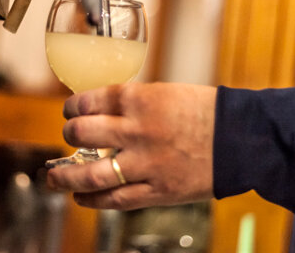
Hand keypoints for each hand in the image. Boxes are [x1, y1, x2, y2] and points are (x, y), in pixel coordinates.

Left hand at [46, 82, 215, 209]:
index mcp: (138, 100)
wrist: (241, 137)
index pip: (87, 102)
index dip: (71, 108)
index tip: (70, 111)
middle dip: (69, 135)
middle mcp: (136, 131)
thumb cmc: (204, 111)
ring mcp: (145, 164)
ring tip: (53, 178)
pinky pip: (115, 199)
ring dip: (64, 177)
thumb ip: (132, 103)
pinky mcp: (157, 190)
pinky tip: (80, 197)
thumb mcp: (164, 93)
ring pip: (91, 174)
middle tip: (69, 136)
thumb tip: (102, 110)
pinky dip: (92, 200)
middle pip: (81, 134)